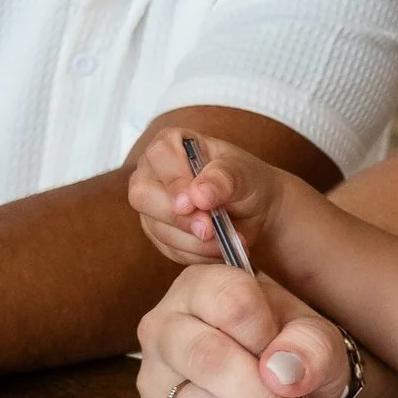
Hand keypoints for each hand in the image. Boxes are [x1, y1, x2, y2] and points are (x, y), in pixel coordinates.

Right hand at [128, 127, 295, 266]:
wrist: (255, 210)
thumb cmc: (246, 181)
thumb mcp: (244, 174)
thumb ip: (223, 178)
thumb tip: (199, 194)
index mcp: (172, 144)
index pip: (160, 156)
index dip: (174, 181)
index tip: (196, 202)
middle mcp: (154, 172)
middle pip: (143, 195)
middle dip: (178, 218)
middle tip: (209, 229)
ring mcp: (152, 205)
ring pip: (155, 227)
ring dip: (193, 241)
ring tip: (225, 240)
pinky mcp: (159, 233)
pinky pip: (168, 249)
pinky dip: (196, 254)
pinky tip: (218, 249)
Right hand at [135, 263, 349, 397]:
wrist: (283, 384)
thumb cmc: (293, 347)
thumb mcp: (317, 336)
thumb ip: (309, 346)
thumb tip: (283, 372)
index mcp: (200, 287)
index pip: (230, 304)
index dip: (270, 337)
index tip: (292, 356)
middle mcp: (164, 329)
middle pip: (207, 360)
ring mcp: (155, 384)